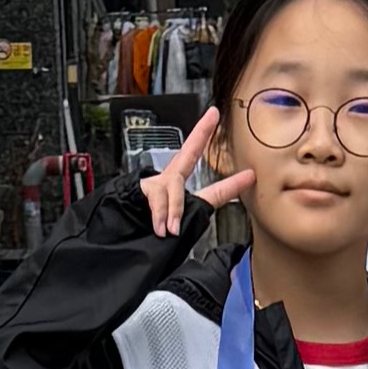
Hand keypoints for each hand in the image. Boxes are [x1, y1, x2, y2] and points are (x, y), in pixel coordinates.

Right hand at [141, 107, 256, 238]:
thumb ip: (188, 239)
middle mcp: (169, 189)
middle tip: (213, 116)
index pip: (214, 193)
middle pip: (188, 155)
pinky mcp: (141, 190)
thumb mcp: (175, 249)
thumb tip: (199, 241)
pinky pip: (157, 197)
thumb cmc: (143, 249)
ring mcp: (155, 187)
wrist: (117, 252)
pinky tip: (160, 227)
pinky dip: (160, 213)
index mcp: (184, 204)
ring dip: (175, 208)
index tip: (251, 175)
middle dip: (201, 134)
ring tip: (171, 230)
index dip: (233, 185)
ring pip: (173, 186)